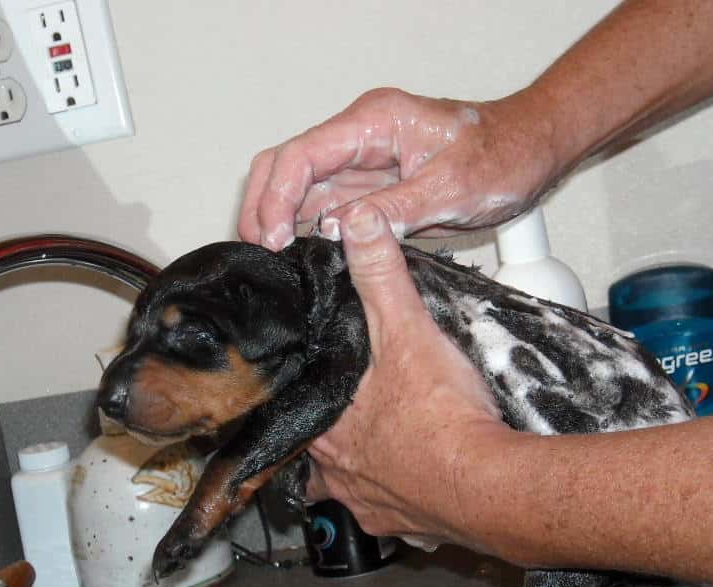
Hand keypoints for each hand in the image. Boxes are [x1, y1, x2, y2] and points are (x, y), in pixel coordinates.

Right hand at [238, 87, 557, 249]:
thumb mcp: (452, 187)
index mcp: (374, 122)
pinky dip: (306, 228)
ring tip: (272, 260)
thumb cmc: (503, 157)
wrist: (532, 152)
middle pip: (287, 165)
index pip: (303, 155)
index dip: (277, 197)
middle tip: (259, 252)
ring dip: (279, 219)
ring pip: (301, 187)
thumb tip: (337, 230)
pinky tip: (299, 254)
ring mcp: (364, 163)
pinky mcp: (373, 187)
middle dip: (264, 205)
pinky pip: (326, 205)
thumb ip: (394, 209)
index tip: (270, 237)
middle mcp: (360, 138)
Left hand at [305, 202, 510, 551]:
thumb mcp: (406, 331)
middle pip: (319, 448)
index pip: (294, 404)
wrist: (488, 485)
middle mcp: (335, 472)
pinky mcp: (400, 525)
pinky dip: (397, 498)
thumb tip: (355, 225)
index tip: (315, 381)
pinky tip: (416, 482)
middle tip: (353, 411)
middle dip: (333, 430)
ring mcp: (365, 503)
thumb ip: (380, 277)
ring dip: (362, 466)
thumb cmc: (441, 415)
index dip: (305, 389)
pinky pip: (387, 513)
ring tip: (383, 445)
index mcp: (325, 425)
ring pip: (348, 485)